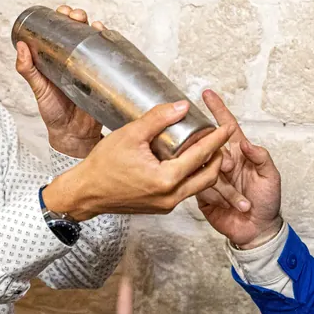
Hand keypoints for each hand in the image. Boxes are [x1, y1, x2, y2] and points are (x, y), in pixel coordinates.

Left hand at [15, 4, 103, 157]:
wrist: (73, 135)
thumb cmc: (54, 113)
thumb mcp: (38, 88)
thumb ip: (28, 70)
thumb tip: (21, 46)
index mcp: (58, 58)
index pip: (61, 31)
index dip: (62, 18)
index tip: (61, 12)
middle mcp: (75, 59)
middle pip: (79, 31)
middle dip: (79, 17)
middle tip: (76, 17)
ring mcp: (91, 66)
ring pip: (95, 40)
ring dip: (95, 27)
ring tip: (93, 25)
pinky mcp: (104, 76)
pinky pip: (109, 57)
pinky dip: (110, 44)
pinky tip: (107, 36)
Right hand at [42, 100, 236, 219]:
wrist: (85, 193)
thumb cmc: (102, 166)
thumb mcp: (130, 135)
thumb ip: (158, 119)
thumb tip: (182, 106)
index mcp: (166, 179)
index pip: (201, 155)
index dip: (217, 139)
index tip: (227, 126)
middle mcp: (170, 196)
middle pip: (209, 176)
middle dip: (219, 156)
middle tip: (220, 139)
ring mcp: (166, 205)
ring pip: (198, 186)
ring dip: (207, 168)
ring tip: (207, 149)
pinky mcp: (160, 207)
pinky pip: (185, 191)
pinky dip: (192, 177)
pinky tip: (186, 162)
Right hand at [195, 90, 283, 247]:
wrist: (256, 230)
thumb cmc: (267, 203)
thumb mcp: (271, 178)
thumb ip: (261, 158)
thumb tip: (245, 142)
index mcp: (240, 154)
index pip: (226, 127)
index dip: (217, 110)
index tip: (207, 94)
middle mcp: (223, 162)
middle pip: (210, 147)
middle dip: (218, 158)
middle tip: (229, 171)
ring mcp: (211, 177)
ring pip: (204, 169)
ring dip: (224, 187)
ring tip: (239, 199)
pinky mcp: (202, 193)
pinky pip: (201, 187)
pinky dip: (216, 197)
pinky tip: (227, 204)